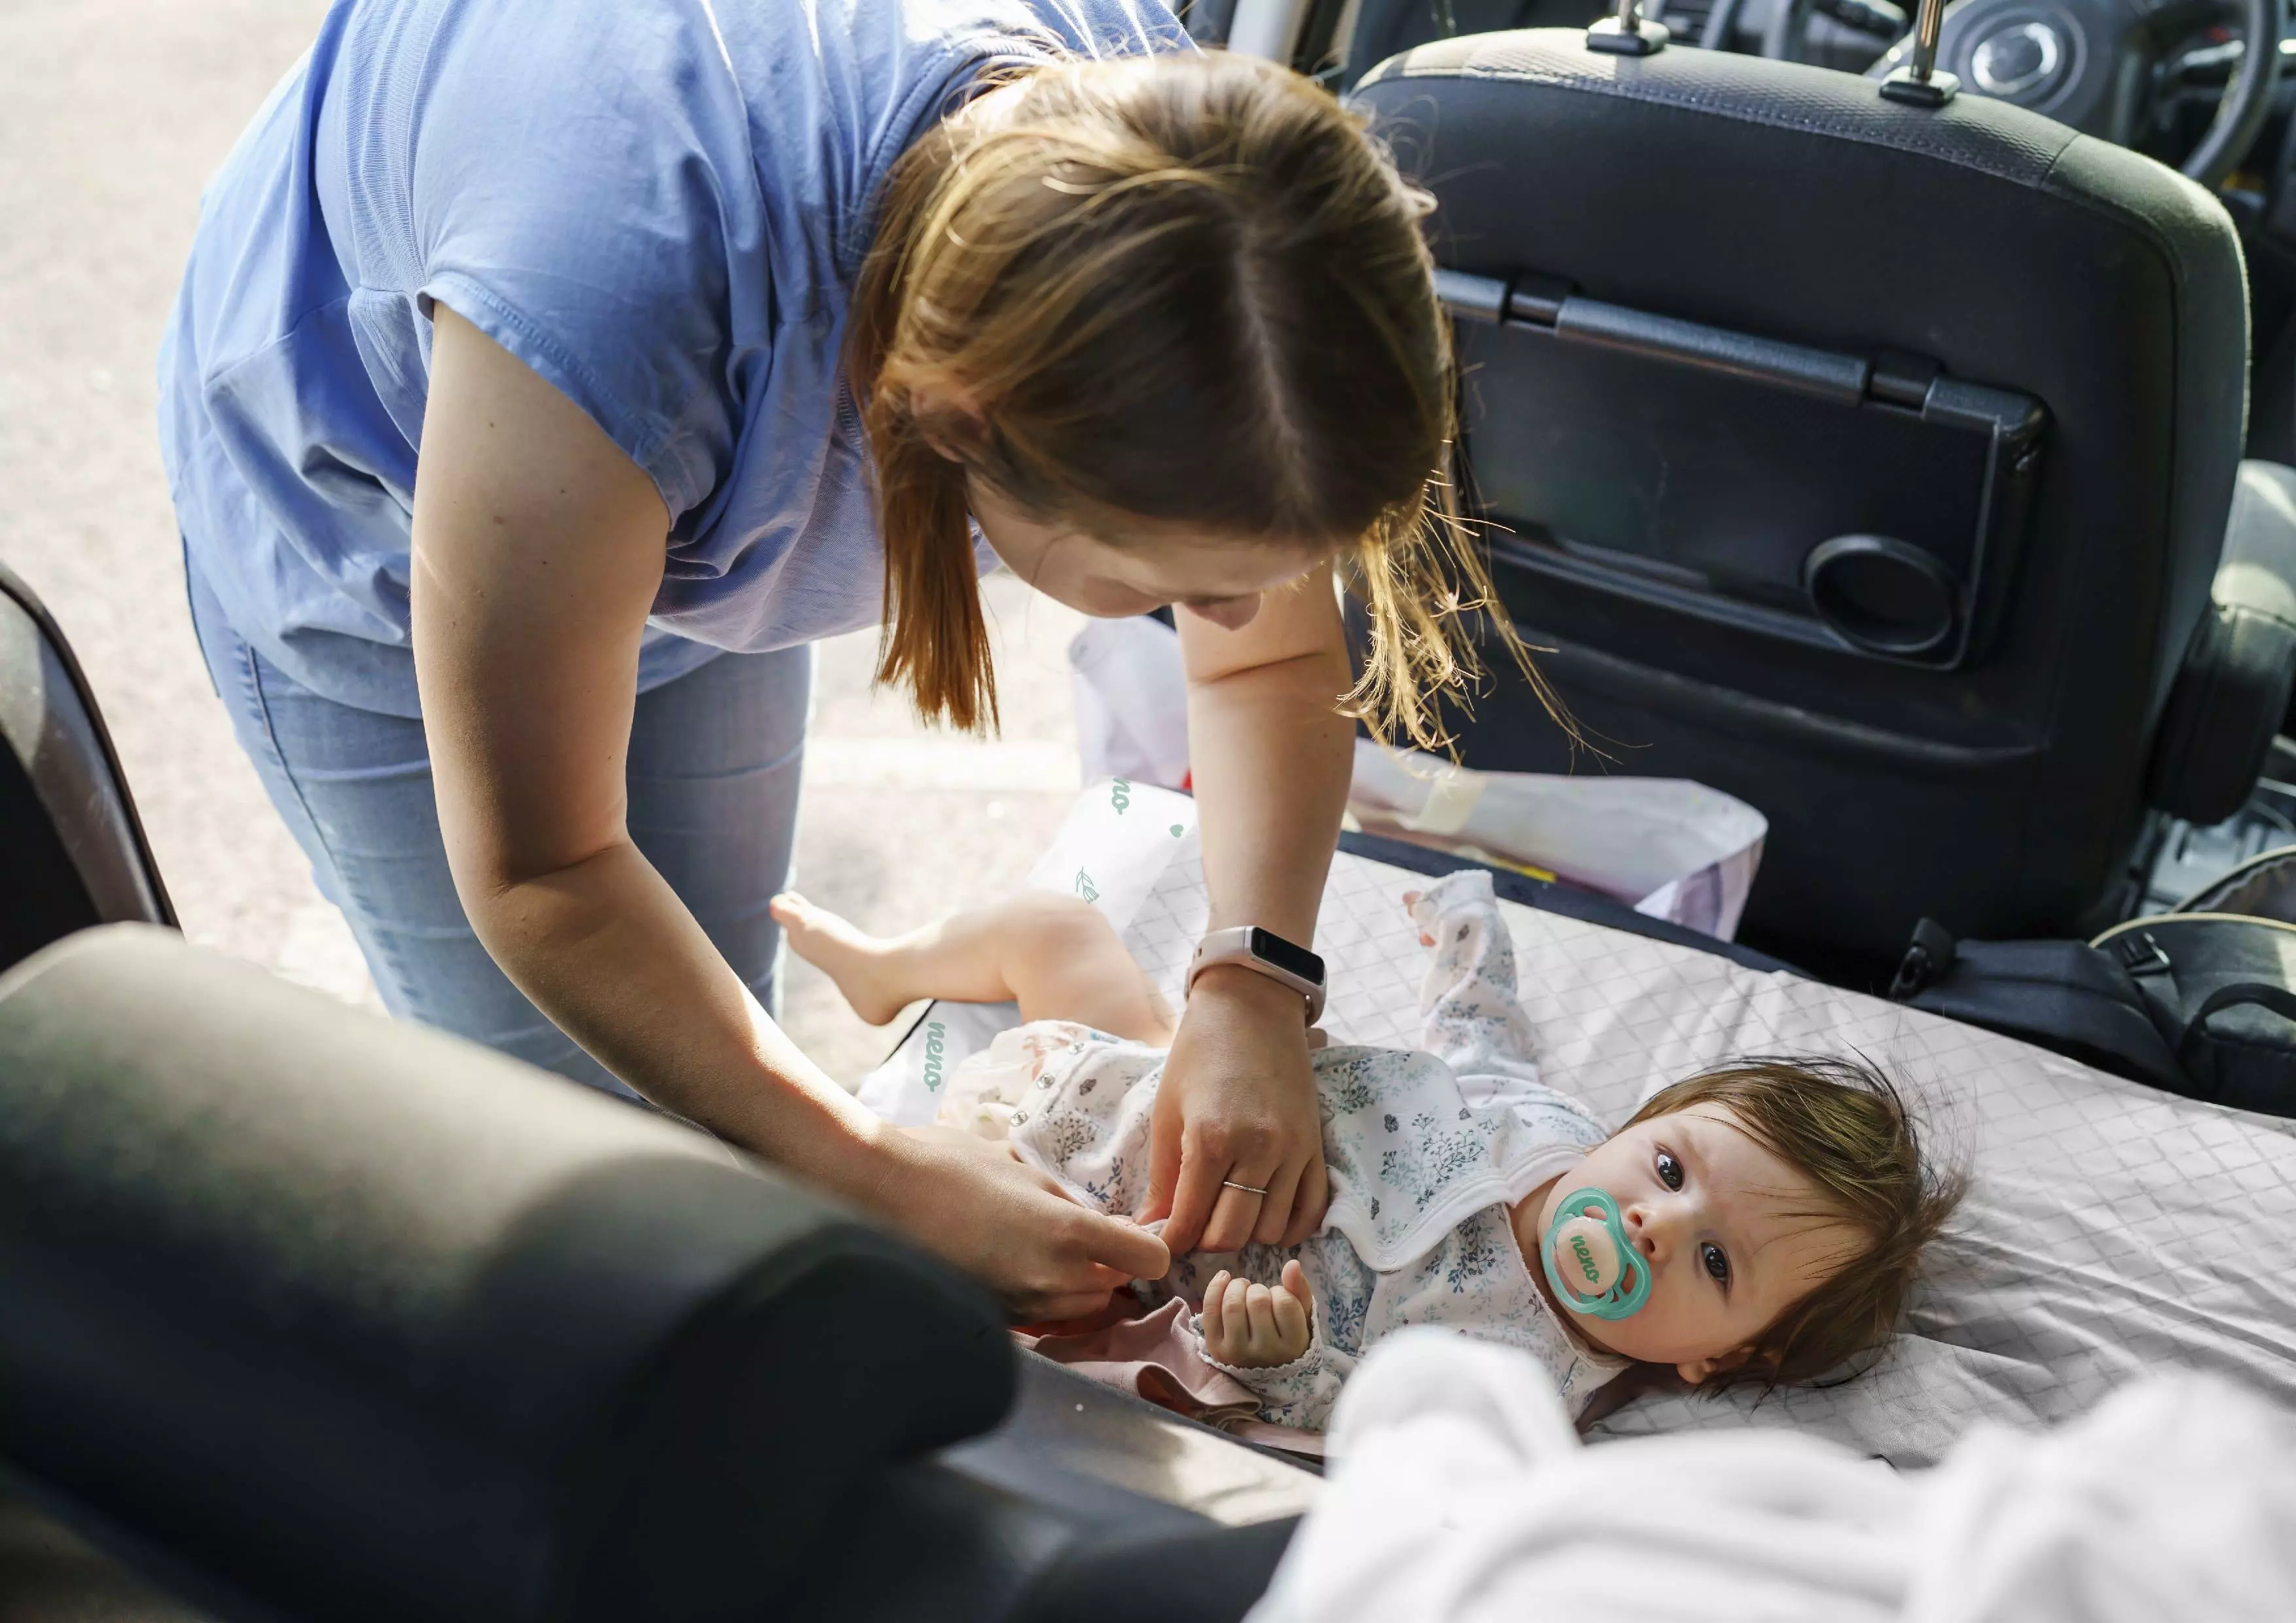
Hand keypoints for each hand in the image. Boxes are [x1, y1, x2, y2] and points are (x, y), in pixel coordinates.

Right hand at [863, 1125, 1170, 1321]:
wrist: (880, 1193)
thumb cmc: (951, 1165)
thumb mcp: (1023, 1168)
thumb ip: (1067, 1201)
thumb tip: (1095, 1221)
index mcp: (1069, 1232)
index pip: (1149, 1259)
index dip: (1148, 1245)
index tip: (1132, 1231)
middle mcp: (1054, 1279)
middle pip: (1115, 1288)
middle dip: (1110, 1265)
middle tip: (1086, 1235)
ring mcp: (1023, 1305)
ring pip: (1080, 1307)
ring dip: (1077, 1284)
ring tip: (1046, 1249)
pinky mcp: (994, 1319)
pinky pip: (1041, 1316)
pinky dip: (1041, 1297)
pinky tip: (1014, 1265)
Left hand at [1141, 964, 1329, 1253]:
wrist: (1252, 1007)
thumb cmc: (1198, 1054)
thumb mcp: (1167, 1112)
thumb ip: (1162, 1178)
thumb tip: (1148, 1230)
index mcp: (1211, 1139)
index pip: (1190, 1221)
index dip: (1170, 1242)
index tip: (1159, 1246)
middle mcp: (1258, 1150)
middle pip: (1232, 1235)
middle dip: (1204, 1241)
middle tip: (1190, 1225)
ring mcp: (1293, 1150)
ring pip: (1270, 1230)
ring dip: (1244, 1233)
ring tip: (1224, 1212)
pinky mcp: (1316, 1147)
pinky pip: (1309, 1211)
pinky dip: (1286, 1226)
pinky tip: (1263, 1213)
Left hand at [1200, 1260, 1311, 1367]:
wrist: (1265, 1373)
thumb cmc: (1286, 1338)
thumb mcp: (1301, 1317)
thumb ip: (1300, 1290)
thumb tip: (1292, 1263)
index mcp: (1292, 1346)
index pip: (1284, 1303)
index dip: (1280, 1291)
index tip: (1278, 1298)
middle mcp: (1265, 1353)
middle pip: (1257, 1301)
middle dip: (1258, 1289)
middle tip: (1259, 1295)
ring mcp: (1238, 1353)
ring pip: (1232, 1305)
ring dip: (1238, 1287)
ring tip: (1244, 1289)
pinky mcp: (1217, 1350)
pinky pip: (1210, 1311)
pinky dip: (1215, 1288)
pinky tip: (1224, 1278)